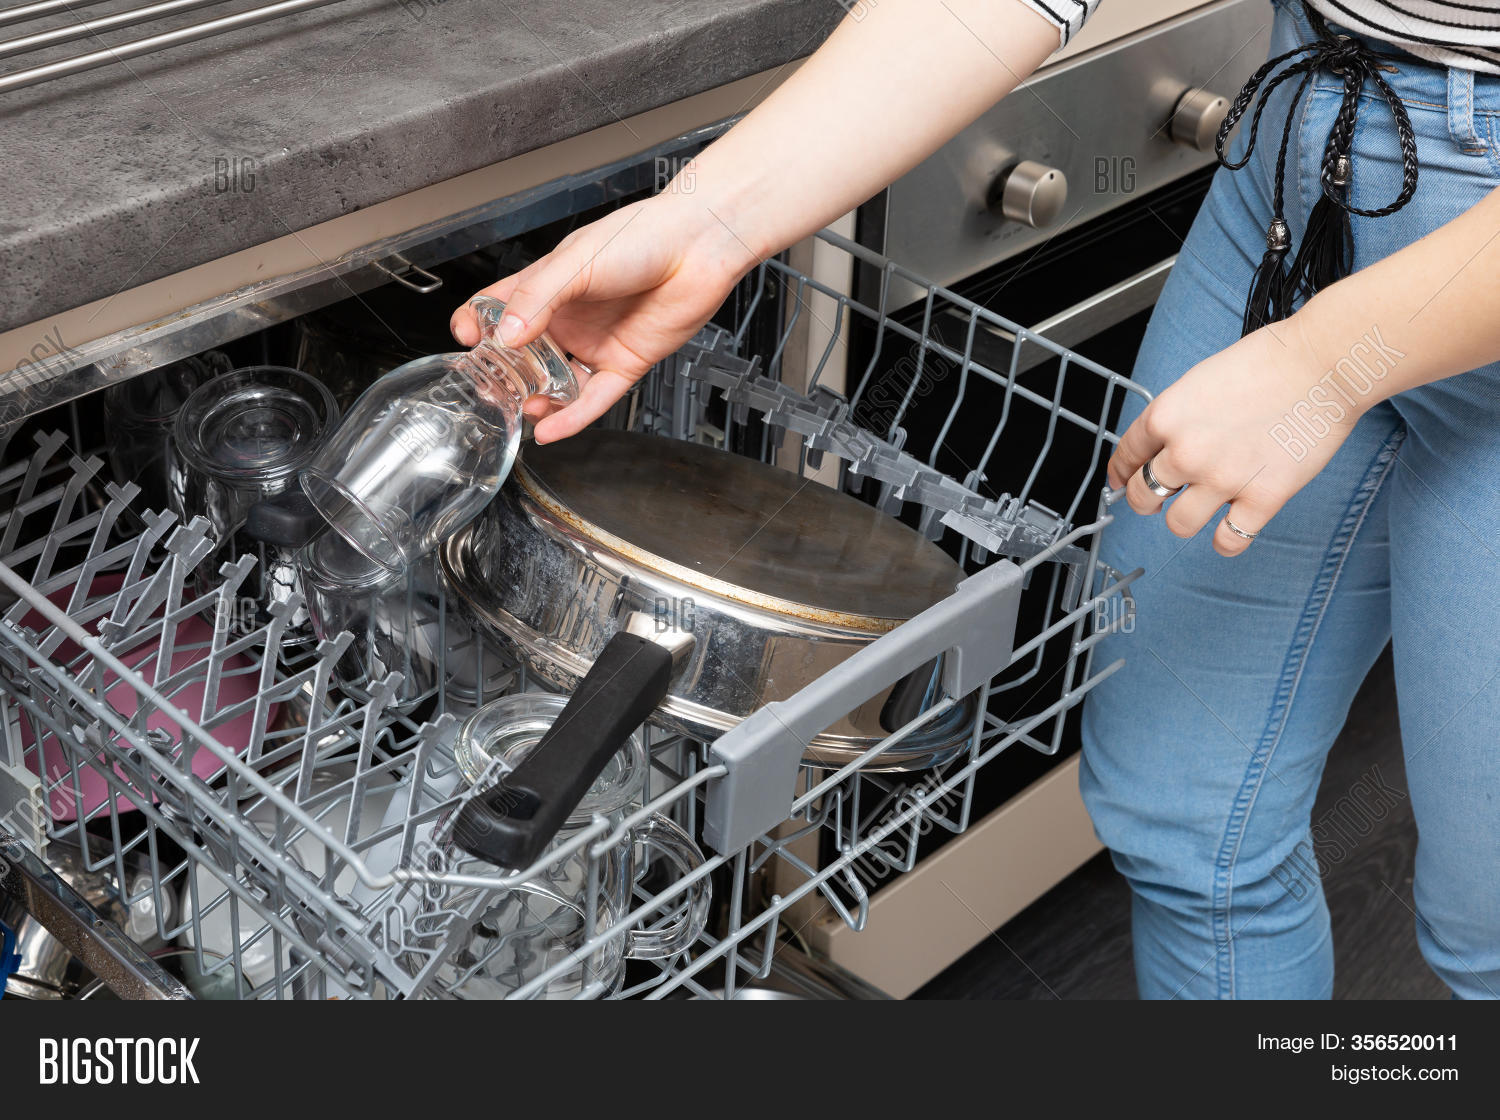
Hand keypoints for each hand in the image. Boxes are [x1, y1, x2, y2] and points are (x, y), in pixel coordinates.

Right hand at [450, 191, 755, 442]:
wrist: (697, 246)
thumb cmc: (642, 237)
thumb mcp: (576, 261)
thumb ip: (537, 298)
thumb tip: (506, 335)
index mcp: (549, 285)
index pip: (499, 308)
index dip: (477, 324)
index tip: (465, 339)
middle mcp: (569, 317)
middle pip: (525, 355)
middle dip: (504, 376)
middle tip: (487, 390)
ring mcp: (596, 342)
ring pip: (558, 383)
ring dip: (537, 401)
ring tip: (521, 411)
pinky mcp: (625, 364)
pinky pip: (594, 399)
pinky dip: (572, 418)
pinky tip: (551, 428)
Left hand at [1107, 321, 1360, 555]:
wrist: (1321, 365)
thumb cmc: (1269, 362)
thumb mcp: (1201, 380)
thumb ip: (1179, 416)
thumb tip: (1165, 444)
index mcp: (1166, 417)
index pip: (1126, 455)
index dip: (1120, 472)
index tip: (1121, 481)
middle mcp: (1186, 452)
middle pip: (1143, 495)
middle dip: (1146, 499)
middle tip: (1158, 498)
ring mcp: (1222, 479)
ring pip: (1178, 524)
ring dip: (1184, 519)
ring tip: (1200, 508)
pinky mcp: (1261, 498)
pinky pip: (1229, 540)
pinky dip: (1227, 541)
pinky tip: (1232, 528)